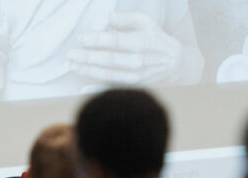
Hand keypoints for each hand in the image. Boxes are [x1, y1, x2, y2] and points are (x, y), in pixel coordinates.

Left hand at [68, 11, 182, 84]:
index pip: (115, 41)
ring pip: (109, 75)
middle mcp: (138, 62)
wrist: (176, 66)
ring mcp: (136, 77)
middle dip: (88, 57)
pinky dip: (98, 90)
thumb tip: (109, 17)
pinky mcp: (135, 87)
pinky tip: (84, 88)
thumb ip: (128, 18)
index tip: (82, 37)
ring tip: (74, 66)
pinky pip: (114, 89)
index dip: (97, 39)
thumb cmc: (157, 41)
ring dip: (89, 71)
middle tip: (71, 54)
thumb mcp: (147, 23)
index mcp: (141, 43)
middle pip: (109, 60)